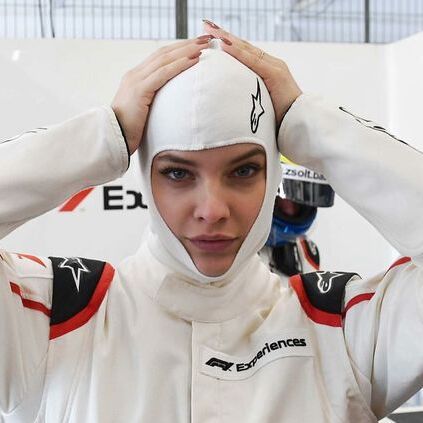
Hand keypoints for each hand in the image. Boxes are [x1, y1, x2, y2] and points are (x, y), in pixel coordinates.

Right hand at [111, 36, 211, 153]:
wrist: (112, 139)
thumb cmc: (130, 132)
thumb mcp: (145, 113)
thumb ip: (155, 104)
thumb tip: (173, 107)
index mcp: (136, 79)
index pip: (160, 57)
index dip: (178, 49)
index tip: (197, 45)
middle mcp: (135, 75)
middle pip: (164, 53)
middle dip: (186, 44)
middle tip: (206, 38)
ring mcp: (135, 81)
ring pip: (165, 59)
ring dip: (186, 50)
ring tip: (204, 45)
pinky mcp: (139, 90)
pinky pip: (163, 73)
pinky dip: (180, 65)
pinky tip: (194, 59)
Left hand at [202, 20, 301, 126]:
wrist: (300, 124)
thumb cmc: (280, 120)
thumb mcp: (260, 106)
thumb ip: (249, 98)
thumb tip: (230, 101)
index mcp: (267, 72)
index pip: (245, 53)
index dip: (228, 44)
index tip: (211, 36)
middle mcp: (272, 65)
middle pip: (244, 46)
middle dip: (224, 35)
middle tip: (206, 25)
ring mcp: (275, 67)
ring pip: (247, 49)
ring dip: (228, 38)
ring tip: (211, 29)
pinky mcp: (276, 74)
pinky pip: (253, 60)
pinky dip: (238, 52)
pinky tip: (224, 44)